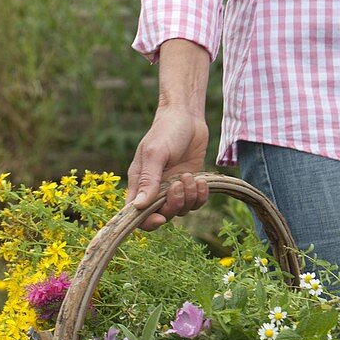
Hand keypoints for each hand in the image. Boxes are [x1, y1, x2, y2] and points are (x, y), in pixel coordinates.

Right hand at [125, 107, 209, 230]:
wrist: (187, 117)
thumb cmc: (166, 131)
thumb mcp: (155, 154)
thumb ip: (148, 180)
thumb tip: (138, 207)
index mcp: (139, 183)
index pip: (137, 215)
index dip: (147, 222)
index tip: (160, 217)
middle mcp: (155, 189)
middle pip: (163, 215)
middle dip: (174, 205)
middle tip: (179, 184)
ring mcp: (174, 188)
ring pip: (182, 210)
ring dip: (189, 197)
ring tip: (190, 176)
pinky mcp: (191, 185)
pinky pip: (196, 203)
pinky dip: (201, 195)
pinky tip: (202, 180)